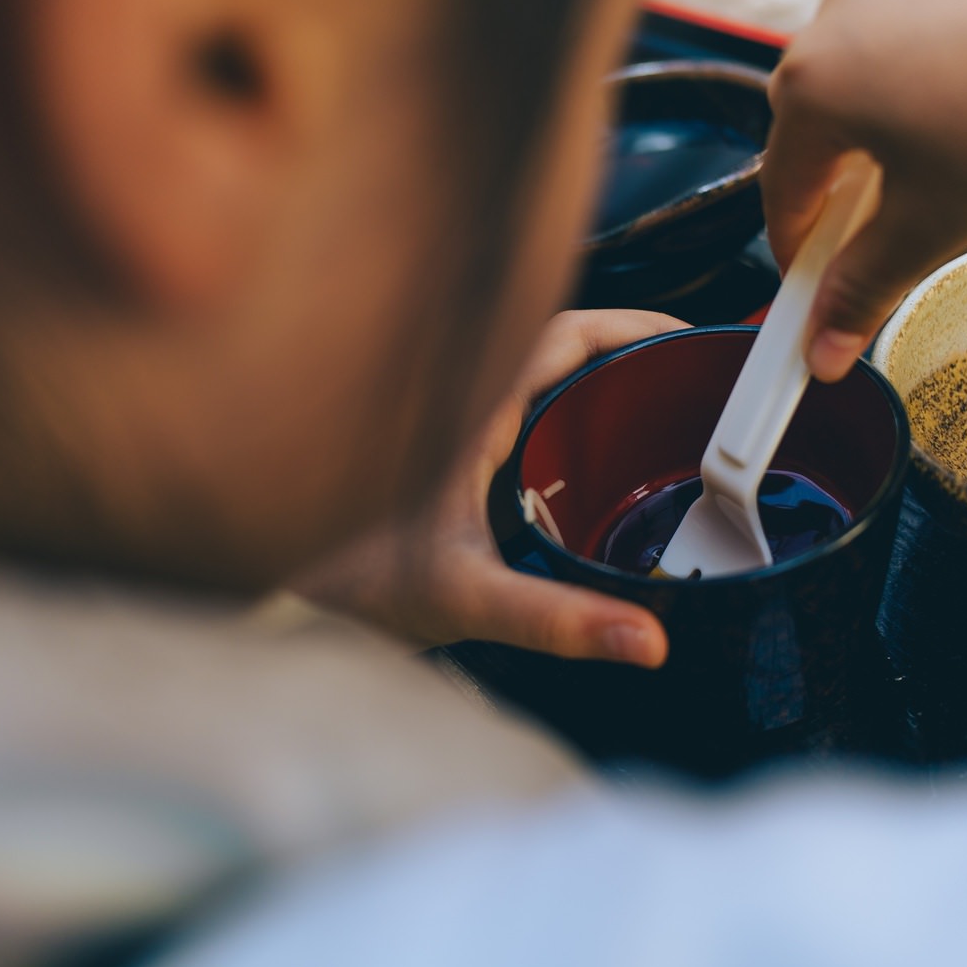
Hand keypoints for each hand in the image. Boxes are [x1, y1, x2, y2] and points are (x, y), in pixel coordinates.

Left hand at [293, 310, 686, 667]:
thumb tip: (645, 639)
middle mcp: (460, 401)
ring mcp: (452, 426)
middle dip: (628, 358)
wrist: (281, 595)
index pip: (566, 334)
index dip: (633, 327)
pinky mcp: (444, 457)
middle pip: (560, 351)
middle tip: (686, 384)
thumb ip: (556, 620)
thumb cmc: (347, 579)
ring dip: (596, 390)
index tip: (685, 339)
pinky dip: (566, 426)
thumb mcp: (466, 596)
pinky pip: (520, 417)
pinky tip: (593, 471)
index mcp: (469, 403)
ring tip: (656, 420)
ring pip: (538, 383)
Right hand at [763, 0, 966, 380]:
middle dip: (839, 191)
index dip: (796, 250)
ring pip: (862, 78)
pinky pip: (909, 36)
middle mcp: (837, 17)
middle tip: (879, 240)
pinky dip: (923, 82)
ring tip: (943, 176)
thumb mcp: (933, 226)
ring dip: (881, 134)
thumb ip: (864, 289)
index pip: (781, 187)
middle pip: (815, 127)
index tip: (813, 286)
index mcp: (812, 83)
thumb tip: (827, 343)